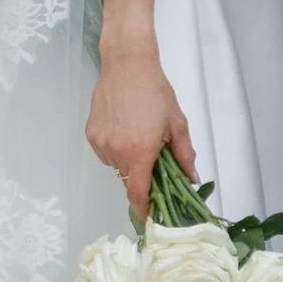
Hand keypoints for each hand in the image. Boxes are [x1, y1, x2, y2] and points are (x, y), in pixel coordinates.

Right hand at [87, 47, 196, 216]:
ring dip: (128, 161)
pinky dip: (115, 149)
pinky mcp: (90, 134)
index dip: (143, 209)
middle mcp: (116, 151)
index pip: (137, 193)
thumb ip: (184, 155)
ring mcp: (100, 143)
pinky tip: (123, 128)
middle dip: (141, 176)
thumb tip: (192, 179)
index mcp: (139, 151)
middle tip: (153, 159)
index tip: (149, 216)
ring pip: (116, 166)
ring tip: (137, 135)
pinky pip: (105, 152)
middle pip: (128, 179)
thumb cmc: (155, 91)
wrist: (127, 65)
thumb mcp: (177, 123)